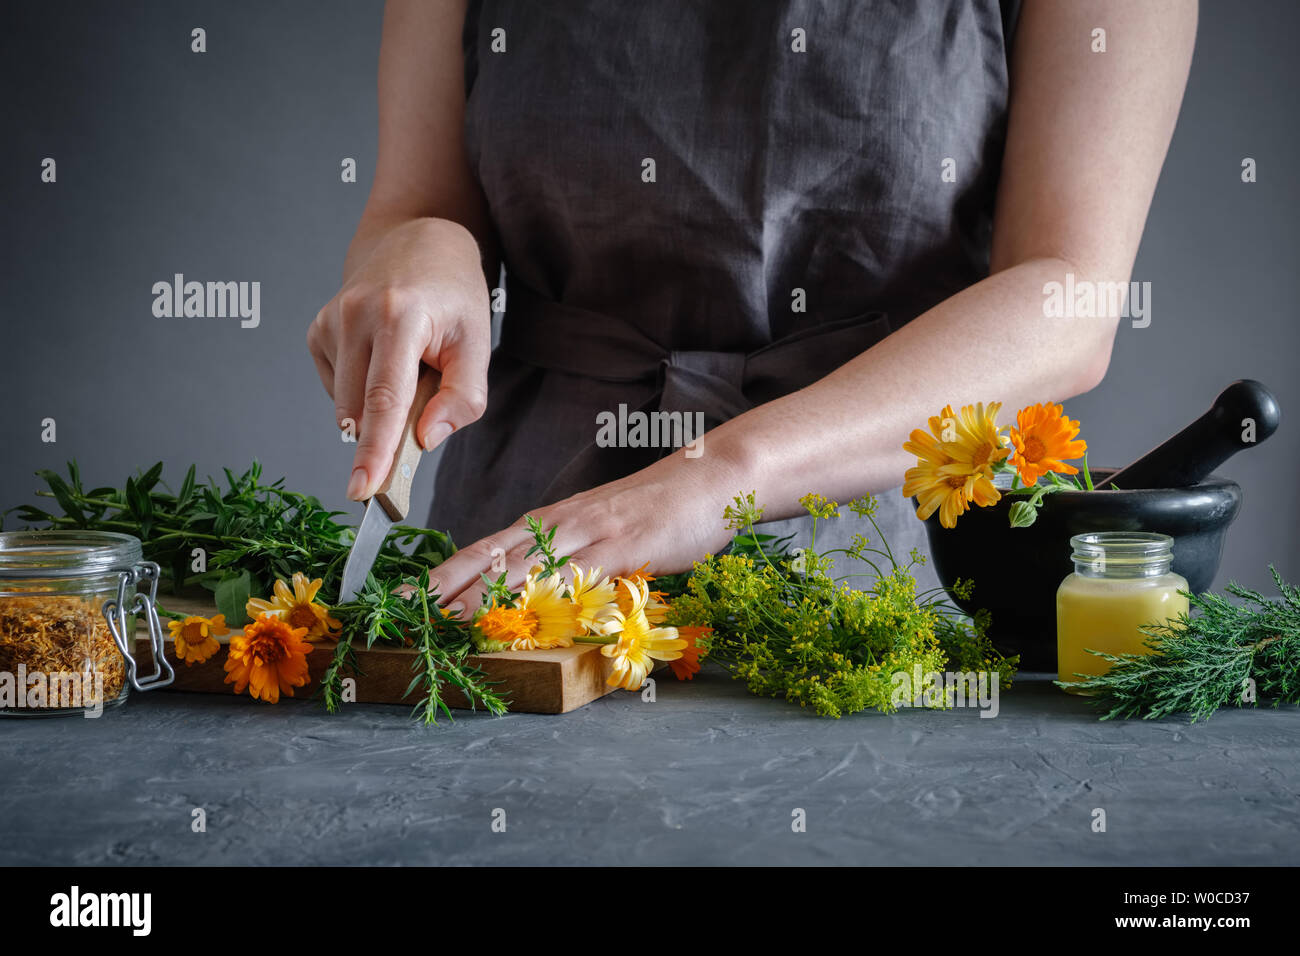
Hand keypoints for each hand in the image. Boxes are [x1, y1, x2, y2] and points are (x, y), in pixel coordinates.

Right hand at [308, 217, 490, 499]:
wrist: (418, 242)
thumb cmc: (452, 295)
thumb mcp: (477, 343)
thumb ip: (462, 397)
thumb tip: (426, 440)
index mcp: (399, 315)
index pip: (384, 398)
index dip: (374, 451)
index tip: (363, 490)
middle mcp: (355, 314)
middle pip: (360, 410)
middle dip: (387, 432)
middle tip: (422, 402)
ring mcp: (330, 321)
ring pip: (345, 405)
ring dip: (377, 408)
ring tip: (407, 367)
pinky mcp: (317, 330)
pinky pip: (336, 388)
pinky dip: (362, 390)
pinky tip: (382, 360)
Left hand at [429, 449, 742, 614]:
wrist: (709, 477)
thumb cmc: (659, 510)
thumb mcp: (605, 535)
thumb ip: (574, 562)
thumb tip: (542, 595)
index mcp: (553, 521)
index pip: (487, 547)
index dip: (446, 572)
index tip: (409, 595)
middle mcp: (561, 523)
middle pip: (491, 554)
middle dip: (446, 584)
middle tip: (405, 611)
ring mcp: (589, 533)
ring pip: (525, 564)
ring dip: (482, 592)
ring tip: (445, 618)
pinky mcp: (621, 547)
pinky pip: (576, 573)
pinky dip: (544, 594)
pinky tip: (523, 611)